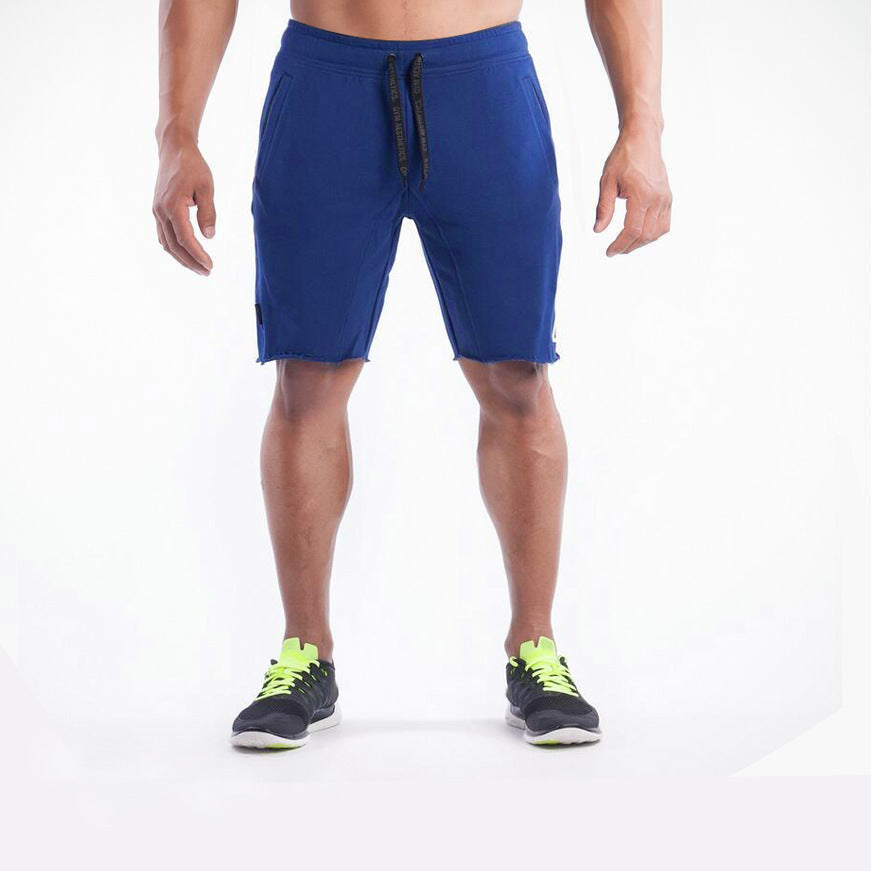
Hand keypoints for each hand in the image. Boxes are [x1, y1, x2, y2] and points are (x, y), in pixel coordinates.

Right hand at [152, 136, 214, 274]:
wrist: (174, 150)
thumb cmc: (193, 166)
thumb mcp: (206, 187)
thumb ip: (208, 212)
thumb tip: (209, 236)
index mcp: (172, 206)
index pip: (185, 239)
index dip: (198, 255)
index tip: (210, 265)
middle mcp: (161, 211)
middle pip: (174, 246)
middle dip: (191, 262)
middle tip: (207, 272)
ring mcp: (157, 211)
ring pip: (166, 243)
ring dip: (182, 258)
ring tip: (198, 268)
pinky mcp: (158, 210)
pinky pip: (164, 236)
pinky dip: (174, 248)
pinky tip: (186, 255)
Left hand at [594, 124, 670, 255]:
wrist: (643, 139)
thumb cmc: (624, 157)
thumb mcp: (607, 182)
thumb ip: (603, 208)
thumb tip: (598, 230)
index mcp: (641, 195)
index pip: (632, 230)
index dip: (620, 244)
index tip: (609, 252)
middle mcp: (657, 199)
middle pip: (646, 235)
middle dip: (629, 247)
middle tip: (615, 250)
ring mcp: (665, 198)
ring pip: (657, 232)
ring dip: (642, 242)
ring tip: (626, 244)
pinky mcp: (668, 197)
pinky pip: (664, 224)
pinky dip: (653, 234)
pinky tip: (640, 234)